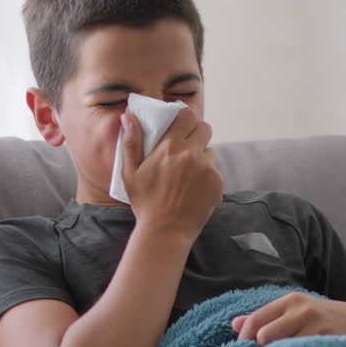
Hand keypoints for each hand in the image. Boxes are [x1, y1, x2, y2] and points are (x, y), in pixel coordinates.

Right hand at [120, 109, 222, 239]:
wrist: (165, 231)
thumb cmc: (145, 202)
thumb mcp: (130, 172)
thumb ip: (131, 142)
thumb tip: (128, 116)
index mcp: (169, 147)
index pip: (187, 115)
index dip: (185, 118)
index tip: (180, 127)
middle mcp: (191, 154)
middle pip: (204, 128)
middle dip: (197, 134)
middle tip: (187, 147)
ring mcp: (207, 168)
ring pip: (210, 151)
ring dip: (201, 157)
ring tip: (188, 174)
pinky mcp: (217, 183)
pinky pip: (215, 170)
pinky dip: (207, 176)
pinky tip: (194, 189)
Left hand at [231, 293, 345, 343]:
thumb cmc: (326, 321)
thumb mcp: (297, 313)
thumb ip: (266, 318)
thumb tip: (234, 324)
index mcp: (289, 302)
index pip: (253, 322)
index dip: (243, 342)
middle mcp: (300, 308)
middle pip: (261, 336)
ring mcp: (315, 323)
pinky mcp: (327, 338)